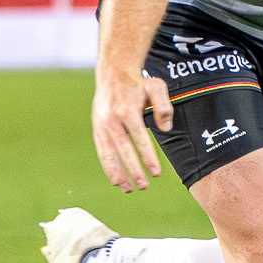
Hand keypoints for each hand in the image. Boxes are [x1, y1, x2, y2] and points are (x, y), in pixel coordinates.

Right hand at [92, 69, 170, 191]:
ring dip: (117, 173)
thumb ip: (164, 107)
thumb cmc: (138, 83)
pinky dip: (108, 167)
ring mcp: (102, 126)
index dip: (147, 157)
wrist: (113, 74)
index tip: (156, 173)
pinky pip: (102, 151)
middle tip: (144, 186)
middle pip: (123, 150)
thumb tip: (166, 129)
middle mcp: (112, 120)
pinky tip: (116, 179)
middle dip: (133, 170)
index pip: (139, 138)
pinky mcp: (97, 129)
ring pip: (108, 154)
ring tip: (128, 189)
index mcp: (127, 110)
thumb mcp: (156, 87)